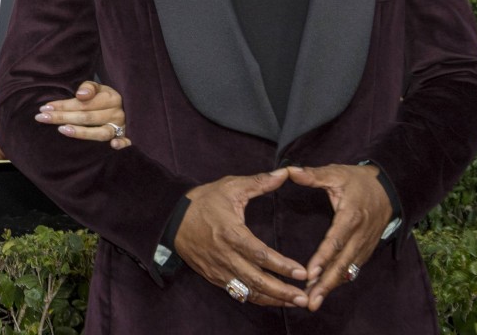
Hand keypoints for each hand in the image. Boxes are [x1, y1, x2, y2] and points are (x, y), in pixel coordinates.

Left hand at [35, 80, 130, 148]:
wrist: (128, 109)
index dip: (63, 105)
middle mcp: (116, 113)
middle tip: (42, 118)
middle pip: (87, 117)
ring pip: (101, 132)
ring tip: (62, 130)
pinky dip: (122, 144)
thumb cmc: (106, 100)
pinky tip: (112, 146)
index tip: (44, 108)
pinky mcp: (126, 138)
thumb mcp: (99, 88)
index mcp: (111, 98)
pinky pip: (126, 142)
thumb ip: (89, 88)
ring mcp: (122, 127)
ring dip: (82, 132)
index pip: (83, 103)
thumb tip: (80, 94)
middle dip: (63, 117)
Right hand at [174, 171, 308, 307]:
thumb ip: (259, 182)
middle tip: (304, 298)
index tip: (302, 272)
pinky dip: (257, 299)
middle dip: (282, 291)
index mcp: (231, 233)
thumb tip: (285, 173)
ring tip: (295, 302)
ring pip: (249, 292)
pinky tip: (273, 300)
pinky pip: (238, 293)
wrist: (172, 219)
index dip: (282, 266)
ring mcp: (219, 270)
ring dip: (273, 299)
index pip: (261, 255)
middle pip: (257, 280)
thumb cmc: (203, 201)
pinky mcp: (214, 277)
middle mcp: (225, 256)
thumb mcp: (230, 187)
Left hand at [286, 164, 391, 311]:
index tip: (310, 274)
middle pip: (343, 264)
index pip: (336, 241)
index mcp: (351, 216)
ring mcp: (365, 245)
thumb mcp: (336, 173)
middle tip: (311, 301)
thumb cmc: (358, 181)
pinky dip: (340, 281)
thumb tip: (289, 170)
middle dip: (326, 284)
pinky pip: (353, 269)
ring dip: (332, 286)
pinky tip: (326, 290)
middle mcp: (359, 235)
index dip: (323, 258)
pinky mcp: (366, 249)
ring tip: (314, 301)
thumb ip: (313, 175)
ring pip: (348, 270)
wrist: (389, 188)